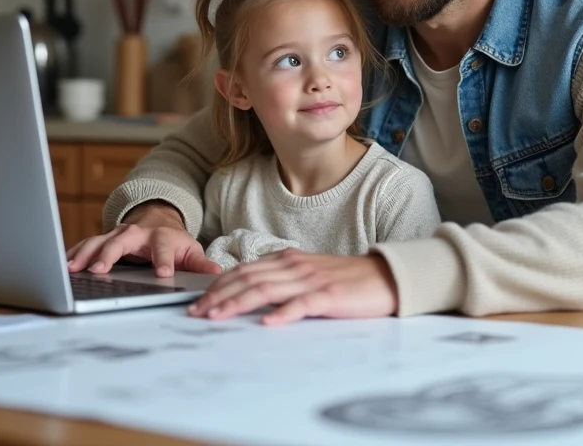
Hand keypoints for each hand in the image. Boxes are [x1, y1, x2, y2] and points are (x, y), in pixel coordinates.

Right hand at [65, 202, 221, 277]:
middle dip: (110, 254)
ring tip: (72, 268)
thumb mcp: (191, 251)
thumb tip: (216, 273)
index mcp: (161, 237)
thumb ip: (201, 264)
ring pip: (98, 241)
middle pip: (121, 241)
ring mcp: (117, 234)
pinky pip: (86, 244)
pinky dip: (74, 253)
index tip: (163, 275)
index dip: (163, 262)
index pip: (162, 250)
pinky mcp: (103, 238)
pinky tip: (61, 265)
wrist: (158, 221)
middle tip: (101, 270)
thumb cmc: (174, 242)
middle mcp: (136, 233)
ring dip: (85, 254)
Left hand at [187, 249, 397, 324]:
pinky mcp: (330, 296)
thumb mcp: (308, 275)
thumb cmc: (347, 280)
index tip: (199, 302)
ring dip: (238, 303)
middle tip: (196, 313)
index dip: (218, 286)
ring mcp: (311, 280)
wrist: (386, 277)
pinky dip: (283, 313)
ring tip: (217, 316)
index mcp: (288, 260)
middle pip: (247, 279)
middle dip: (218, 296)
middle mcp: (295, 266)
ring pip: (266, 289)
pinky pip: (302, 304)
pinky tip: (268, 323)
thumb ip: (282, 281)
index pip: (244, 270)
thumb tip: (251, 295)